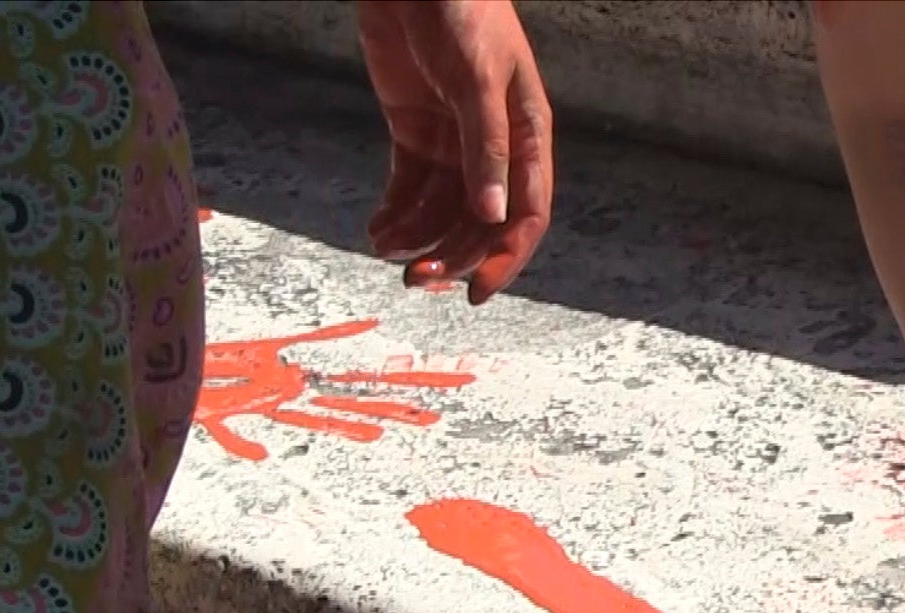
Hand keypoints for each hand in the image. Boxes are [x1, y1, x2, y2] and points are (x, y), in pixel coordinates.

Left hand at [356, 0, 552, 303]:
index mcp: (526, 138)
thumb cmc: (463, 11)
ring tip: (387, 252)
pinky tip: (378, 233)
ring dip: (419, 240)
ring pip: (441, 211)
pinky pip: (408, 187)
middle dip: (452, 255)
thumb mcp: (478, 78)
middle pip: (479, 222)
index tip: (475, 291)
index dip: (505, 257)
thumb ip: (485, 146)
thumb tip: (492, 214)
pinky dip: (395, 214)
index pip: (525, 214)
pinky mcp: (414, 132)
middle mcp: (493, 149)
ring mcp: (453, 142)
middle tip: (417, 279)